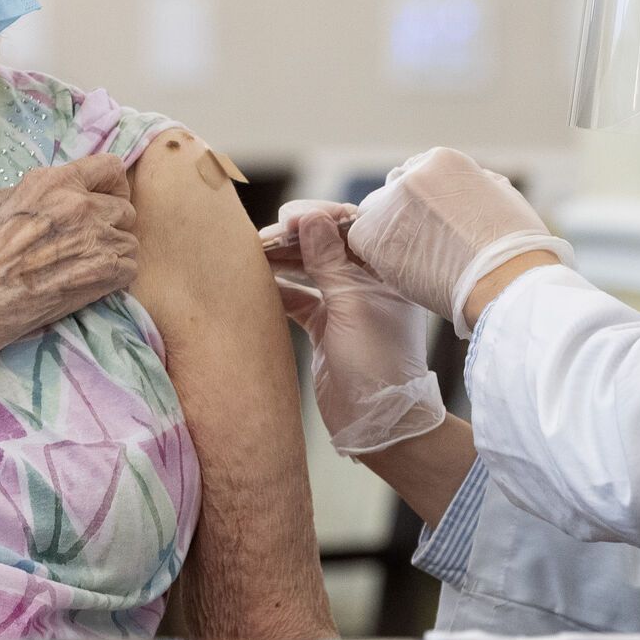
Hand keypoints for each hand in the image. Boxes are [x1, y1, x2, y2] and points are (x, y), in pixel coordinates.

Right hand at [0, 155, 138, 344]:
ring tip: (87, 265)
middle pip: (124, 207)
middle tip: (91, 239)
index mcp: (53, 183)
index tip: (105, 196)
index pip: (109, 167)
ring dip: (113, 252)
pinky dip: (116, 277)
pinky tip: (92, 283)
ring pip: (128, 240)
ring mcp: (95, 240)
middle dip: (112, 222)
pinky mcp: (103, 274)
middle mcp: (81, 206)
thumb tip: (41, 197)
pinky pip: (130, 268)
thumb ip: (27, 193)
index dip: (111, 183)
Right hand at [270, 201, 443, 455]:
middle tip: (264, 238)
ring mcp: (346, 304)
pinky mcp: (326, 326)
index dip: (320, 219)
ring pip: (309, 270)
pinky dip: (279, 289)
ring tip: (253, 254)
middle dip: (295, 239)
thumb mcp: (352, 304)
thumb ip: (328, 260)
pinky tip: (256, 283)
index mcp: (386, 271)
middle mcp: (368, 282)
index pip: (352, 229)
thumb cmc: (376, 361)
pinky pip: (299, 298)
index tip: (290, 219)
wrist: (378, 422)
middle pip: (326, 247)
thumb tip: (311, 218)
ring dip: (283, 262)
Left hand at [345, 148, 571, 336]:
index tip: (432, 223)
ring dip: (388, 235)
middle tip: (421, 245)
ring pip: (375, 215)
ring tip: (416, 261)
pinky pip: (362, 240)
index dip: (423, 201)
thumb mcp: (500, 195)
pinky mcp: (374, 235)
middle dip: (402, 214)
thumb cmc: (515, 249)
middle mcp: (411, 175)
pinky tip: (403, 270)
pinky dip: (377, 256)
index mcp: (442, 160)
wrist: (505, 282)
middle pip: (392, 192)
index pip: (417, 173)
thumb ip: (470, 183)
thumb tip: (459, 186)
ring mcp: (390, 204)